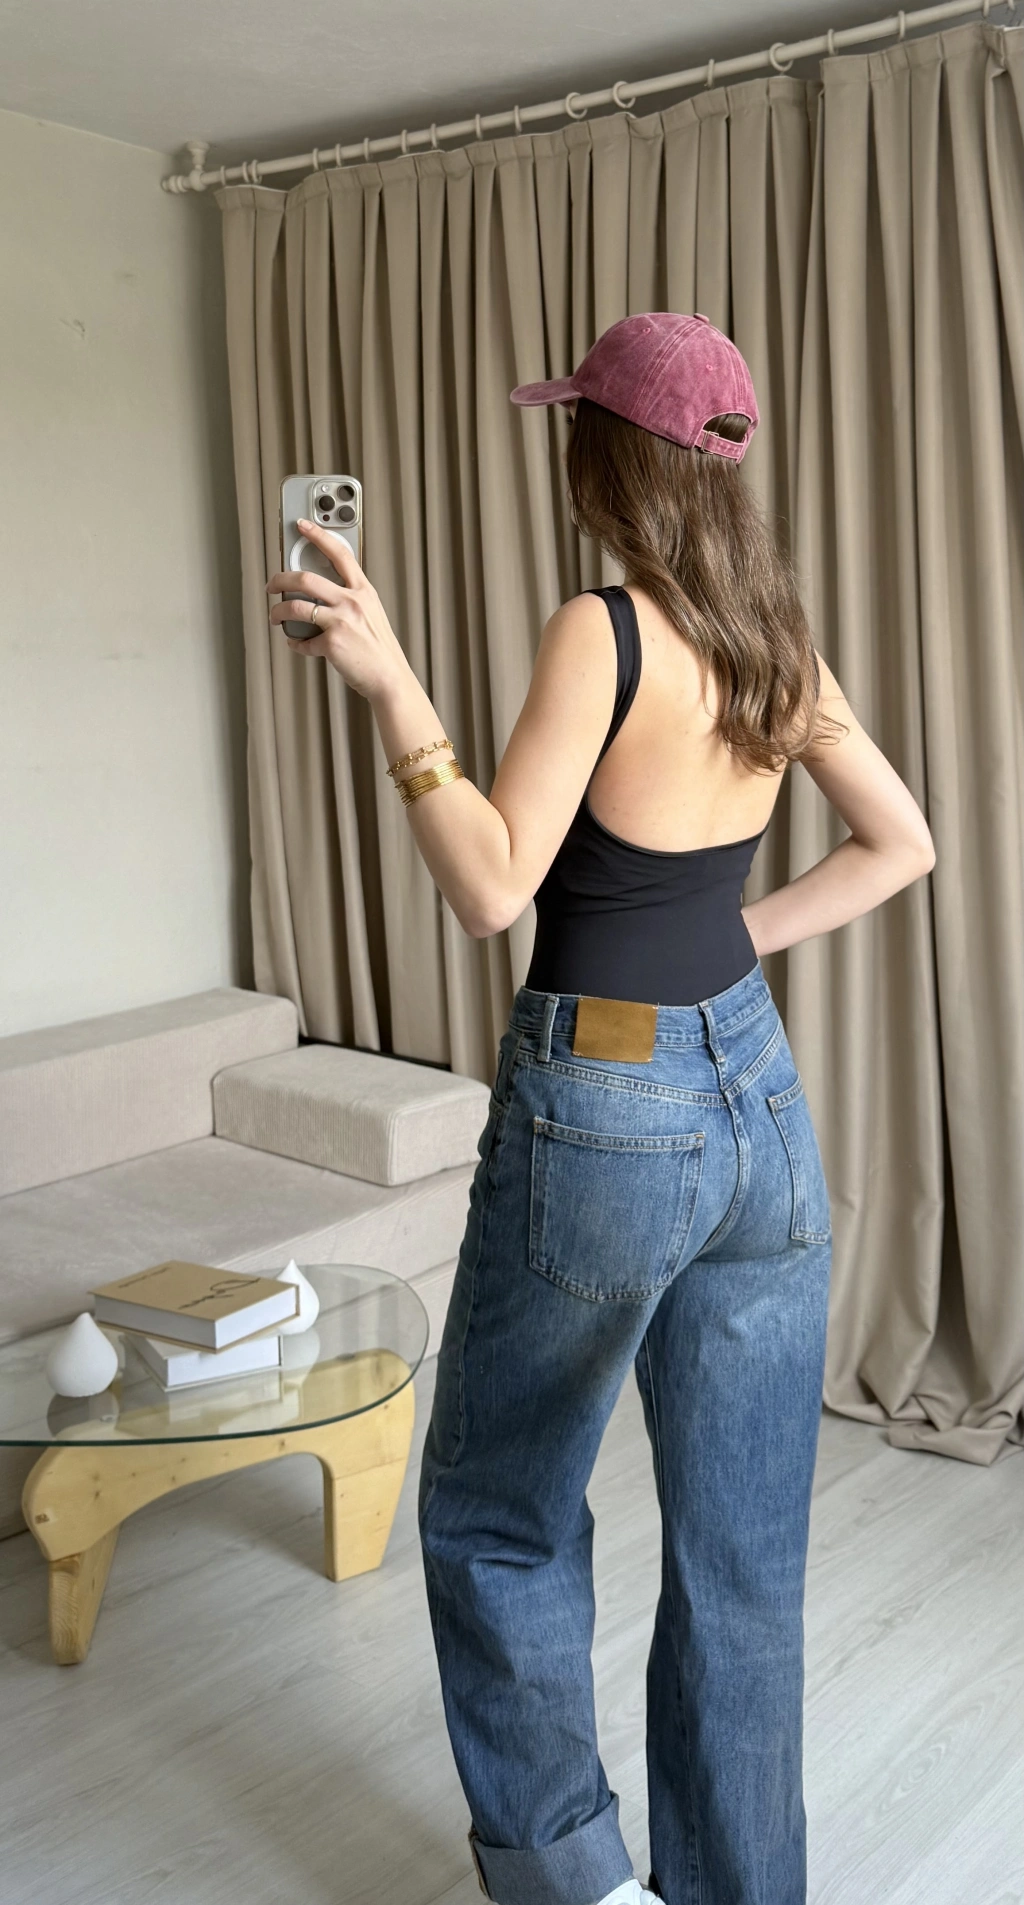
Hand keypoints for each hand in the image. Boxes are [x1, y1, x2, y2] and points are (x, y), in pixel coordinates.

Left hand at [266, 518, 410, 701]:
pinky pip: (303, 641)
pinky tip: (296, 643)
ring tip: (275, 617)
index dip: (318, 535)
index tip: (302, 526)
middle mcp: (352, 602)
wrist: (390, 677)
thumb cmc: (381, 649)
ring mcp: (341, 622)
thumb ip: (351, 599)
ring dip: (278, 612)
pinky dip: (295, 643)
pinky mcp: (332, 643)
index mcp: (363, 591)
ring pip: (296, 607)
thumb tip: (323, 594)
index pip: (339, 554)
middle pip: (305, 578)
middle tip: (272, 584)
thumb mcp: (372, 613)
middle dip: (280, 579)